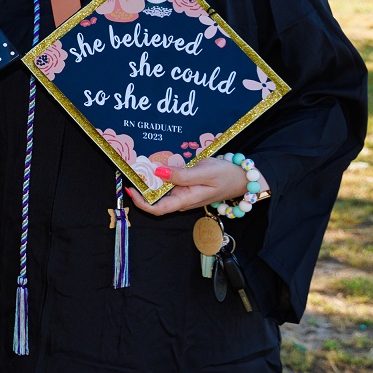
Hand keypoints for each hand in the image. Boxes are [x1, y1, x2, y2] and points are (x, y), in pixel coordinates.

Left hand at [126, 157, 263, 214]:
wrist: (242, 178)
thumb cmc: (226, 176)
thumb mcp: (205, 172)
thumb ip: (182, 174)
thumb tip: (158, 172)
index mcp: (185, 200)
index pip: (157, 209)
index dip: (140, 202)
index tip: (130, 189)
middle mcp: (181, 200)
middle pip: (155, 199)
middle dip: (142, 187)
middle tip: (132, 169)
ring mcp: (183, 194)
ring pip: (161, 190)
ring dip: (150, 180)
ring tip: (141, 164)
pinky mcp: (185, 187)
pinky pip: (169, 183)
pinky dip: (160, 175)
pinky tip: (156, 163)